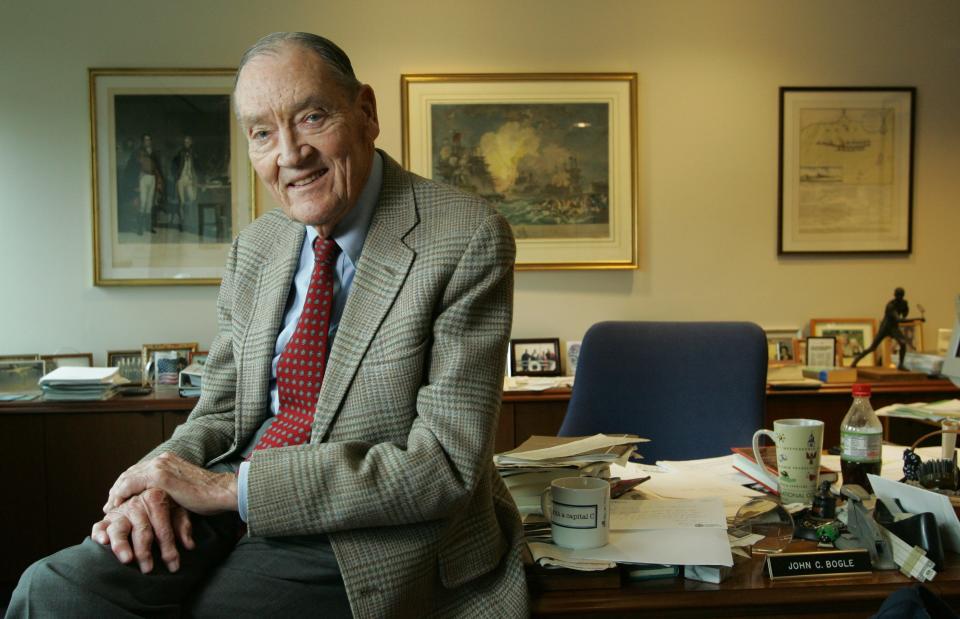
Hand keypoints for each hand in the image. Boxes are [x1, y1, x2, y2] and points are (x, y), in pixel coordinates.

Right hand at [92, 488, 193, 573]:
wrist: (147, 493)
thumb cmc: (166, 506)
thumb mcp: (179, 511)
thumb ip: (183, 526)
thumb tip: (189, 545)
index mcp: (155, 498)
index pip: (163, 527)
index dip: (169, 548)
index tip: (173, 565)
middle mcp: (136, 504)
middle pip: (141, 530)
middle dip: (145, 551)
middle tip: (148, 569)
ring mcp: (120, 511)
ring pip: (119, 529)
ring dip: (122, 545)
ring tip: (126, 559)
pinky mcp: (107, 519)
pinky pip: (99, 526)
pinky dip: (99, 534)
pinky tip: (103, 543)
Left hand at [105, 452, 237, 516]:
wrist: (221, 492)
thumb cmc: (208, 495)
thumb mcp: (183, 488)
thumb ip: (169, 488)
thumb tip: (157, 500)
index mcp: (168, 460)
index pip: (138, 471)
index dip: (125, 485)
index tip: (117, 500)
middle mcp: (162, 459)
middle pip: (129, 473)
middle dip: (116, 489)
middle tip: (109, 505)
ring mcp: (161, 466)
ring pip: (127, 478)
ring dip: (115, 493)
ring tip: (110, 508)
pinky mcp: (161, 477)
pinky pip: (131, 484)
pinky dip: (121, 494)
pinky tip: (117, 505)